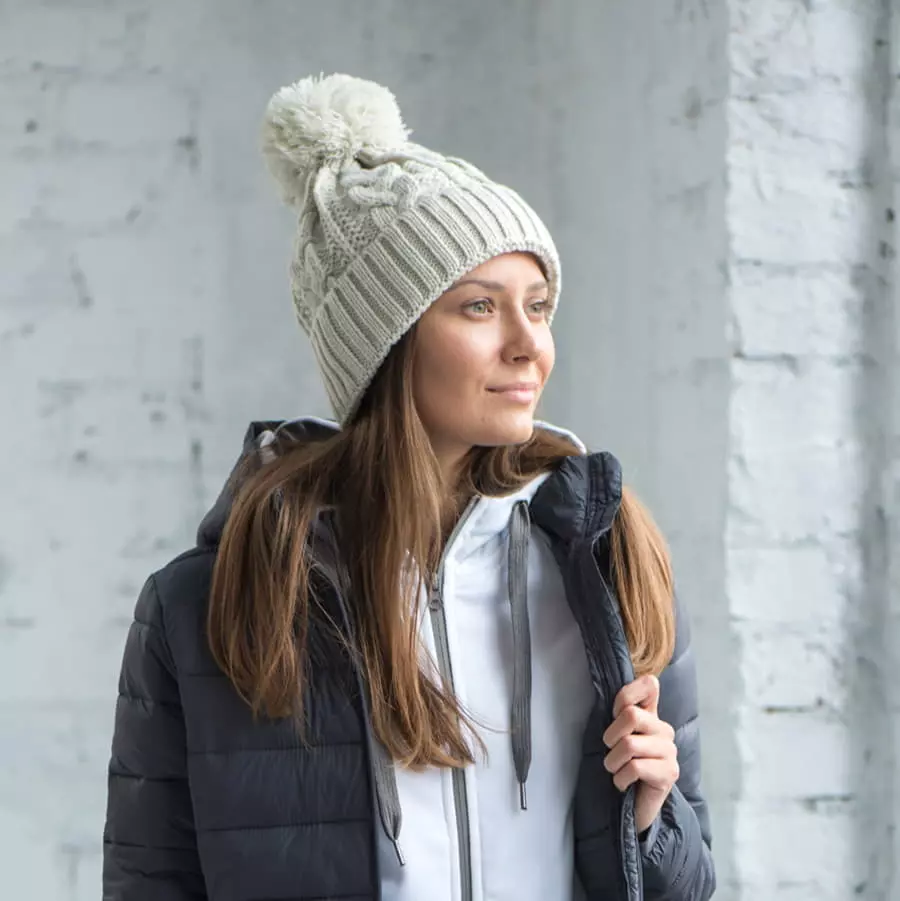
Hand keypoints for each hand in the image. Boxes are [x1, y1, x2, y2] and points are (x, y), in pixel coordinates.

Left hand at [603, 674, 678, 834]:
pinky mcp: (670, 773)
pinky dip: (620, 778)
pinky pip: (635, 767)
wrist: (633, 806)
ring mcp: (670, 751)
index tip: (615, 714)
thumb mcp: (616, 736)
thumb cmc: (621, 767)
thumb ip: (620, 714)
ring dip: (613, 762)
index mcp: (651, 715)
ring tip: (616, 770)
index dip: (626, 694)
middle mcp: (664, 729)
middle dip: (611, 736)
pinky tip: (624, 783)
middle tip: (611, 752)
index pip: (649, 684)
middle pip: (631, 715)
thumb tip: (618, 702)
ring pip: (630, 744)